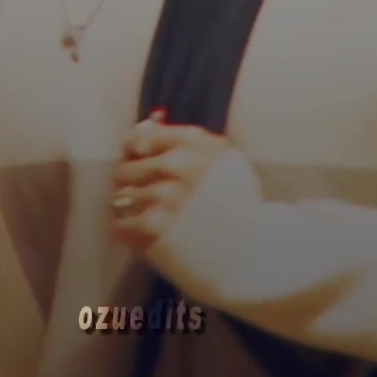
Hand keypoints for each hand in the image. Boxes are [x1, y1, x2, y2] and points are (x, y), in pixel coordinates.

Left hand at [112, 111, 233, 253]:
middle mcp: (179, 164)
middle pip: (126, 169)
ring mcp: (166, 195)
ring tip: (154, 221)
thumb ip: (187, 140)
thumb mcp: (224, 160)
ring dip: (133, 212)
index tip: (139, 165)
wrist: (254, 254)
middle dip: (132, 186)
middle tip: (146, 199)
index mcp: (195, 142)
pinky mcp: (155, 227)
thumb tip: (148, 122)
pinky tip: (149, 237)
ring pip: (123, 198)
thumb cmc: (237, 207)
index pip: (141, 138)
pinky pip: (122, 224)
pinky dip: (130, 233)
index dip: (134, 153)